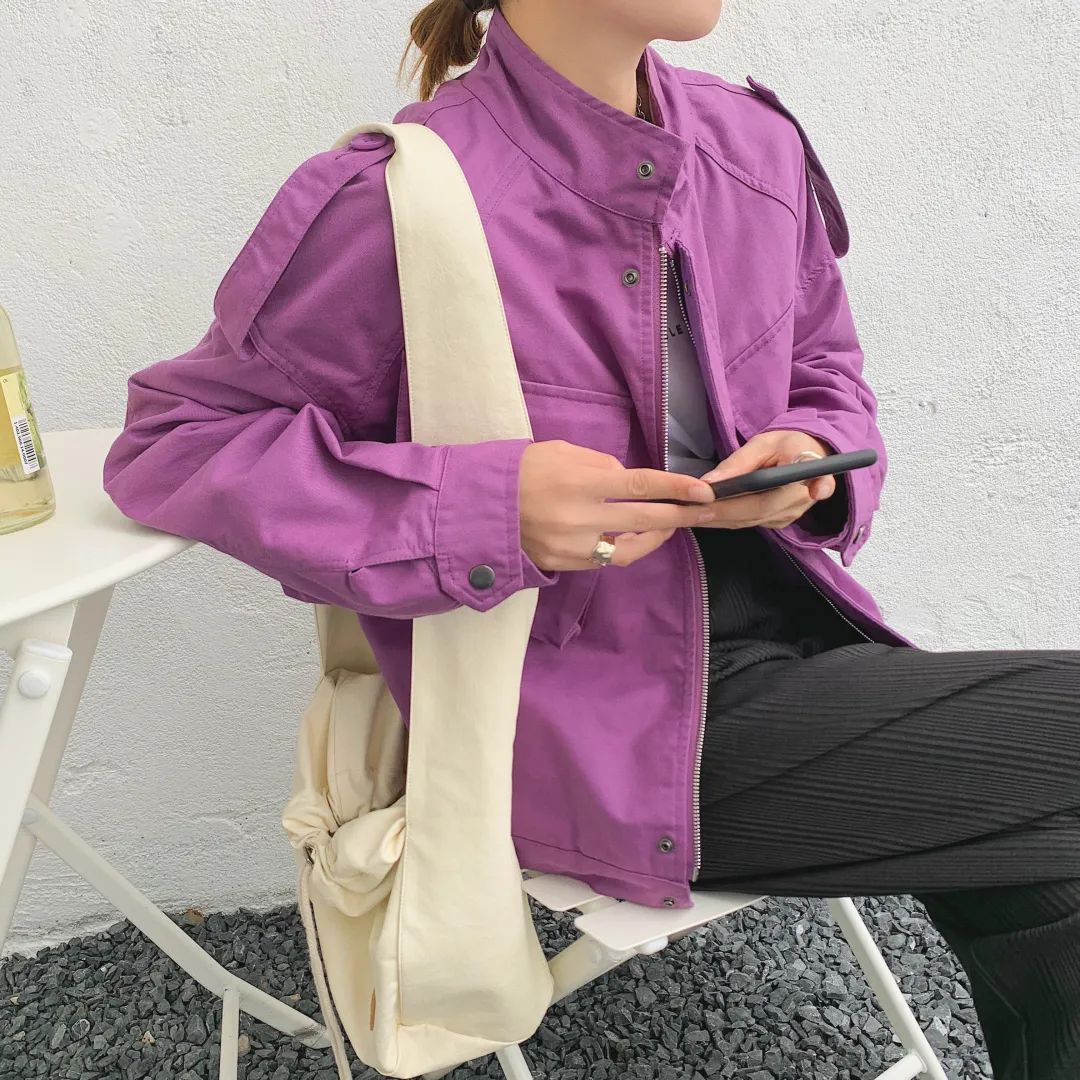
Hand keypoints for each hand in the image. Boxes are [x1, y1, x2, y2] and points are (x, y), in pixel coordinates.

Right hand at [518, 440, 715, 569]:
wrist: (481, 506)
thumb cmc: (523, 470)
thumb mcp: (562, 451)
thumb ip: (601, 464)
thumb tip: (629, 481)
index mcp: (580, 482)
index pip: (640, 485)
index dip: (676, 488)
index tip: (703, 490)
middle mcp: (580, 517)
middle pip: (644, 520)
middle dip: (679, 516)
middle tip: (703, 512)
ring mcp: (573, 545)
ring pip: (630, 550)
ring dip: (656, 539)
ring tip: (670, 527)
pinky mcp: (564, 564)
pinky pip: (606, 560)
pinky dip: (626, 550)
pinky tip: (636, 540)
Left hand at [693, 430, 835, 530]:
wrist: (809, 453)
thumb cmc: (787, 444)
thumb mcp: (763, 443)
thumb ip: (739, 462)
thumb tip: (708, 483)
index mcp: (802, 474)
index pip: (771, 494)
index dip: (739, 502)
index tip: (710, 502)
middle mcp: (799, 501)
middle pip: (754, 511)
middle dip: (718, 512)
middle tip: (687, 510)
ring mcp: (791, 515)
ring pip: (749, 521)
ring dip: (717, 520)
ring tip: (688, 514)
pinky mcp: (780, 521)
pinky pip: (750, 523)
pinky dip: (725, 521)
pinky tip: (703, 517)